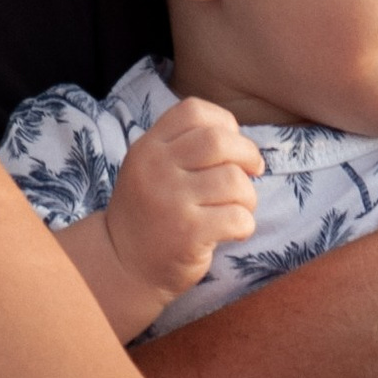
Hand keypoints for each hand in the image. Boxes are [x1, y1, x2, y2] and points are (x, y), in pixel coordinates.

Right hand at [102, 98, 262, 321]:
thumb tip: (242, 141)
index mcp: (147, 147)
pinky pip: (238, 217)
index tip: (231, 147)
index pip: (193, 111)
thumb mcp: (152, 170)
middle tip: (253, 171)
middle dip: (247, 154)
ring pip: (234, 180)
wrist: (123, 266)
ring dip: (248, 196)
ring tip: (238, 208)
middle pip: (219, 141)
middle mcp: (156, 169)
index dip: (224, 123)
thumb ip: (184, 148)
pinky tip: (232, 232)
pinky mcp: (188, 233)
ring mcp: (171, 201)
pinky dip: (245, 225)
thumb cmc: (150, 214)